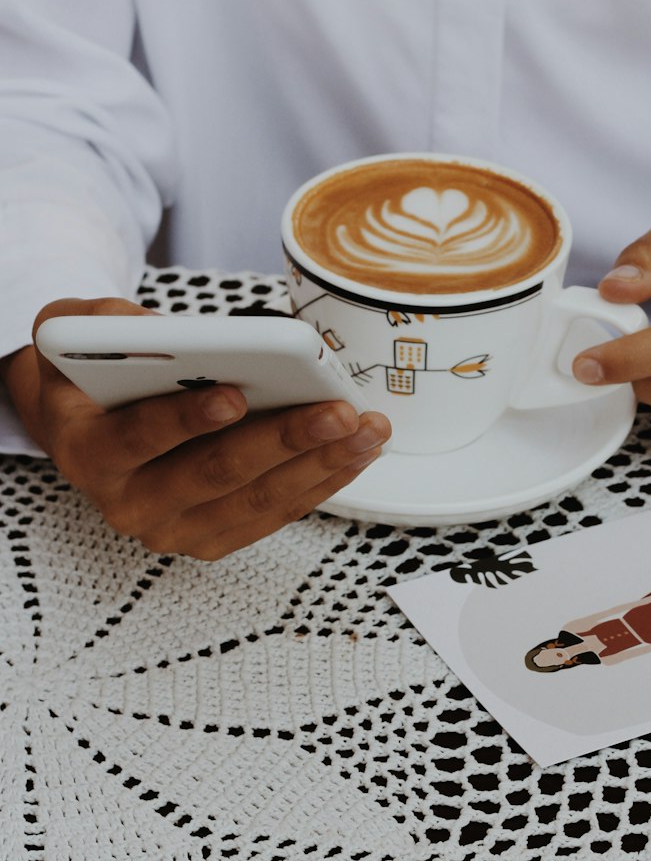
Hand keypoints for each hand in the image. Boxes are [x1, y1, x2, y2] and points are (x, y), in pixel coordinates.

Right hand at [1, 297, 390, 559]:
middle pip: (214, 474)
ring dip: (319, 464)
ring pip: (256, 500)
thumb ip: (104, 323)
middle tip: (335, 412)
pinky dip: (321, 482)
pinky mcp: (213, 537)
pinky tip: (357, 451)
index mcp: (88, 452)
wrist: (86, 427)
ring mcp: (173, 527)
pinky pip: (275, 513)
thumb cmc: (90, 377)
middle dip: (283, 439)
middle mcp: (127, 502)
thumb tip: (168, 331)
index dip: (185, 418)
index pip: (136, 438)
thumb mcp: (75, 332)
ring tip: (365, 429)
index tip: (234, 394)